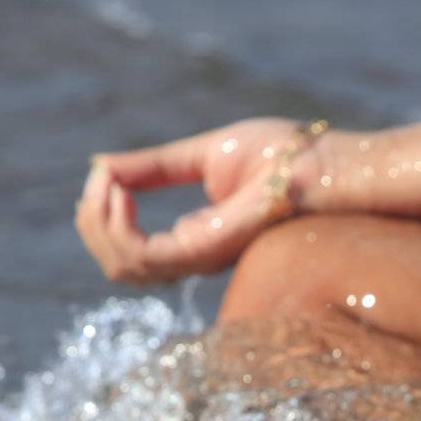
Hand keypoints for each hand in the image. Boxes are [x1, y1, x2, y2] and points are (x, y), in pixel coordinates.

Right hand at [74, 117, 332, 283]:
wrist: (326, 163)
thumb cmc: (285, 155)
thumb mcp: (205, 155)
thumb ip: (155, 167)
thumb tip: (103, 167)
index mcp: (199, 239)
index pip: (133, 252)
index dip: (104, 218)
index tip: (103, 175)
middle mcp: (199, 257)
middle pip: (120, 265)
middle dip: (93, 223)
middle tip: (98, 180)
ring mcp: (204, 257)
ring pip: (125, 265)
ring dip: (99, 222)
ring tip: (105, 181)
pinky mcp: (209, 248)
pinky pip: (143, 255)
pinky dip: (117, 223)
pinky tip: (119, 189)